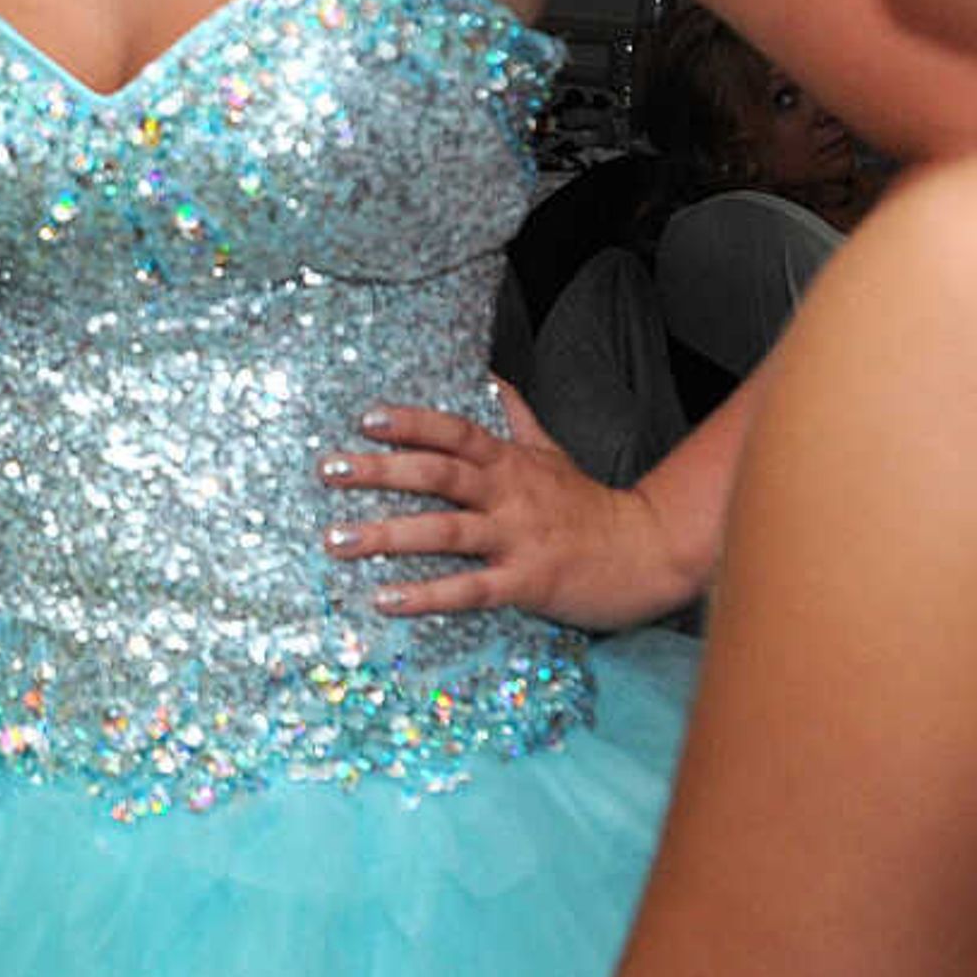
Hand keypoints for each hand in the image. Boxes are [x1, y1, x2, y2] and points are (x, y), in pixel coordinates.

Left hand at [320, 382, 717, 630]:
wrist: (648, 553)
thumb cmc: (591, 506)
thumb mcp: (553, 453)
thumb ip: (518, 418)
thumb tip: (491, 378)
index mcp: (512, 462)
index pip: (455, 432)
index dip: (412, 423)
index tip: (366, 418)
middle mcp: (510, 494)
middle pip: (438, 474)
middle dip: (380, 471)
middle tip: (329, 470)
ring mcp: (517, 538)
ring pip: (444, 532)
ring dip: (387, 535)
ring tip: (337, 539)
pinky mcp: (526, 583)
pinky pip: (468, 589)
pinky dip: (426, 594)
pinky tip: (385, 598)